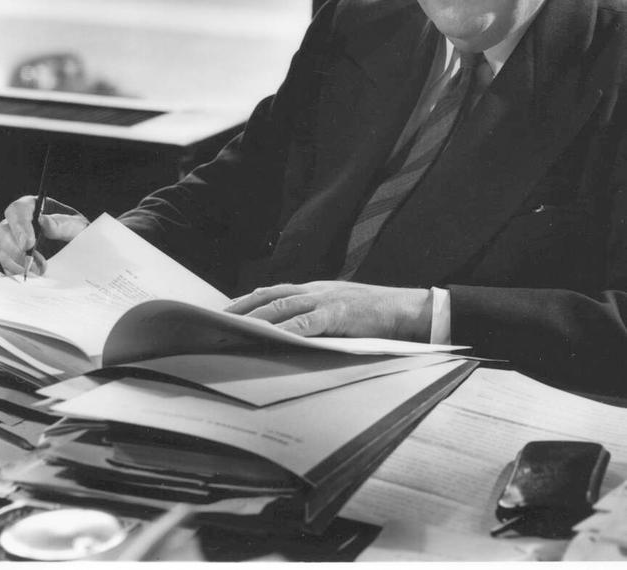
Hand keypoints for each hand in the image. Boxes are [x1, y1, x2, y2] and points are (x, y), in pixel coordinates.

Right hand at [0, 196, 89, 276]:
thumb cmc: (80, 233)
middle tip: (29, 261)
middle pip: (2, 232)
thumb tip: (43, 220)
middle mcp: (20, 224)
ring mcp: (15, 243)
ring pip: (3, 252)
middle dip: (13, 248)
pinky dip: (19, 274)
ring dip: (18, 264)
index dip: (19, 226)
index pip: (17, 210)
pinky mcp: (16, 261)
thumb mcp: (79, 227)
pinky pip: (8, 268)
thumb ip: (63, 224)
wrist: (84, 251)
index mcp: (34, 207)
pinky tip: (35, 277)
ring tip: (39, 271)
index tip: (28, 243)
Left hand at [225, 281, 432, 341]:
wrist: (406, 310)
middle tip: (219, 319)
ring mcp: (326, 300)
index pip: (276, 291)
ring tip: (234, 327)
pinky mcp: (337, 314)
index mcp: (317, 290)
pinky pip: (305, 322)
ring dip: (256, 317)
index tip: (229, 309)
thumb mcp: (342, 311)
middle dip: (244, 307)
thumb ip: (318, 318)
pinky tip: (270, 336)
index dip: (251, 299)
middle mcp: (316, 290)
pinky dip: (285, 329)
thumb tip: (293, 335)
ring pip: (282, 306)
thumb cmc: (376, 315)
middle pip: (271, 295)